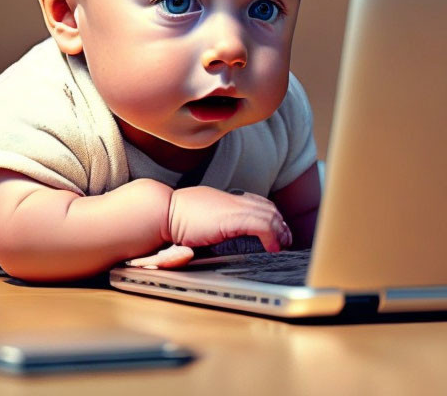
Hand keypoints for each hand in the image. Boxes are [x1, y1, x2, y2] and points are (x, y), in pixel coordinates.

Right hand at [168, 186, 291, 253]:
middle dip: (280, 223)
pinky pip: (261, 224)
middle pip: (266, 207)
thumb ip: (207, 226)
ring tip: (283, 245)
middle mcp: (231, 199)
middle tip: (286, 239)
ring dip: (279, 231)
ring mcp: (232, 207)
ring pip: (268, 214)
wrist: (160, 211)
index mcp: (223, 199)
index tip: (275, 229)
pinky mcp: (232, 218)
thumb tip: (203, 245)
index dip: (268, 214)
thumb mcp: (195, 220)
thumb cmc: (170, 219)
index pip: (255, 202)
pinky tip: (274, 247)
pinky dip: (271, 236)